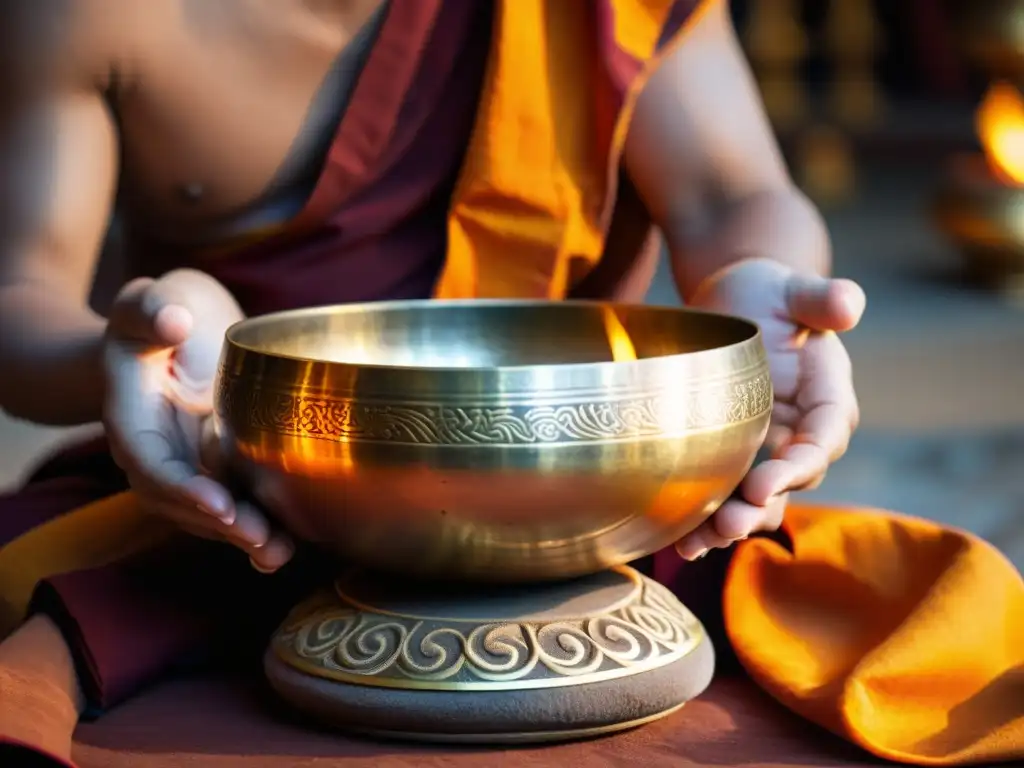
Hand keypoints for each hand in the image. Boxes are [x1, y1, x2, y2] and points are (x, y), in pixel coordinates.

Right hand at [102, 269, 293, 572]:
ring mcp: (190, 465)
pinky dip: (257, 528)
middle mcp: (158, 452)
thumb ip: (151, 308)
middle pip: (182, 503)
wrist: (173, 332)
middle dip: (221, 526)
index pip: (152, 463)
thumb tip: (174, 323)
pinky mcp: (220, 468)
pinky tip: (286, 548)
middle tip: (262, 540)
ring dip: (243, 537)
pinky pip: (234, 506)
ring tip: (279, 553)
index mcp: (134, 417)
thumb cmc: (160, 313)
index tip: (219, 504)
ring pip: (210, 514)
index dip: (182, 488)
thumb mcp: (148, 299)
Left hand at [675, 258, 864, 559]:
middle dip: (760, 509)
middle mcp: (801, 433)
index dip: (797, 468)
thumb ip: (822, 299)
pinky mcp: (733, 456)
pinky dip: (705, 519)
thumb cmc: (768, 291)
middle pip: (789, 483)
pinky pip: (725, 494)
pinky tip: (680, 541)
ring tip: (697, 544)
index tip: (762, 484)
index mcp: (827, 400)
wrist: (732, 303)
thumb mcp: (792, 289)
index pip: (822, 441)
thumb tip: (850, 305)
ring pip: (756, 499)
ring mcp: (767, 450)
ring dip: (730, 524)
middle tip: (728, 526)